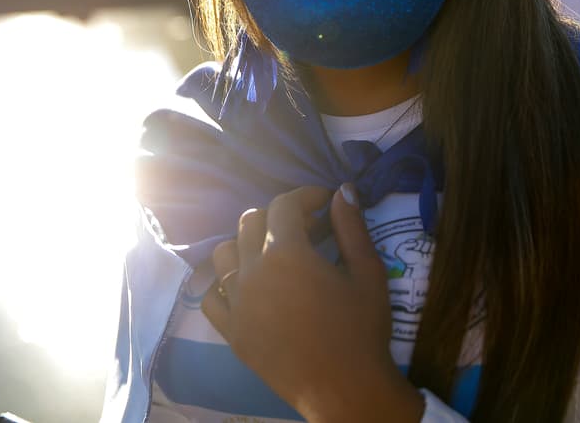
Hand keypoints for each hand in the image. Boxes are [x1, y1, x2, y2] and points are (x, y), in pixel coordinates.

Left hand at [202, 185, 424, 422]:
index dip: (305, 196)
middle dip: (277, 216)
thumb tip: (343, 189)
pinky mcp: (231, 332)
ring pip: (224, 254)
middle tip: (306, 229)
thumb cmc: (361, 329)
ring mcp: (237, 304)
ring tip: (273, 256)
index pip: (284, 204)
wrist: (345, 388)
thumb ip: (352, 227)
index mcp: (287, 253)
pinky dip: (226, 284)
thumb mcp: (367, 272)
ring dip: (246, 244)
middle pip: (250, 222)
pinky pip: (212, 297)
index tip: (324, 202)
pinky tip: (249, 288)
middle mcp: (253, 272)